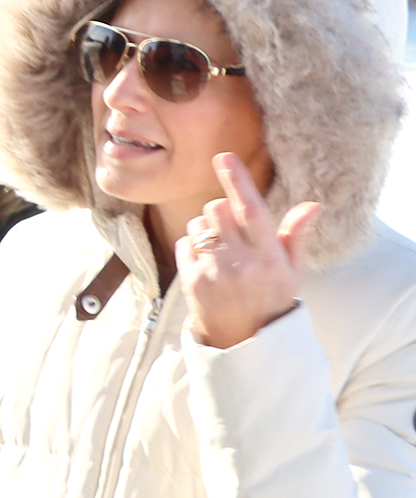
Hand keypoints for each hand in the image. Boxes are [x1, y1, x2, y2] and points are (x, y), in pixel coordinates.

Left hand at [180, 153, 317, 349]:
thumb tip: (313, 204)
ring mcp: (215, 273)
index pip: (253, 211)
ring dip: (206, 227)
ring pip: (198, 223)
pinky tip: (207, 262)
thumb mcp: (292, 271)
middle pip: (217, 208)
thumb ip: (295, 236)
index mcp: (270, 258)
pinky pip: (184, 242)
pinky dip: (193, 244)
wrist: (244, 340)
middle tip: (231, 230)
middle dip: (221, 210)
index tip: (224, 157)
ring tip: (220, 249)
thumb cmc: (271, 298)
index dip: (238, 182)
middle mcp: (242, 264)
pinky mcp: (192, 280)